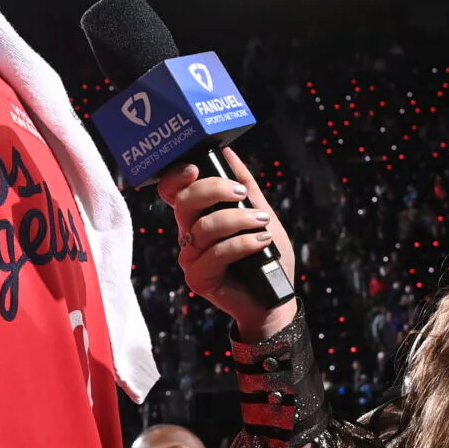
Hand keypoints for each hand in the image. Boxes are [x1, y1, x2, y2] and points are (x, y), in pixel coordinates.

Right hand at [156, 147, 297, 338]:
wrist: (275, 296)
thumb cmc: (266, 256)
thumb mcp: (260, 213)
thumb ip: (246, 185)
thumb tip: (228, 151)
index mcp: (197, 217)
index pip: (173, 191)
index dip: (177, 177)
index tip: (196, 167)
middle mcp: (188, 235)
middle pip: (184, 202)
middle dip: (213, 190)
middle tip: (240, 193)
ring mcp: (190, 258)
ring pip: (203, 227)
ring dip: (237, 219)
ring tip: (263, 223)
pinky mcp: (198, 279)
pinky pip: (215, 254)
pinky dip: (242, 243)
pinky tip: (261, 241)